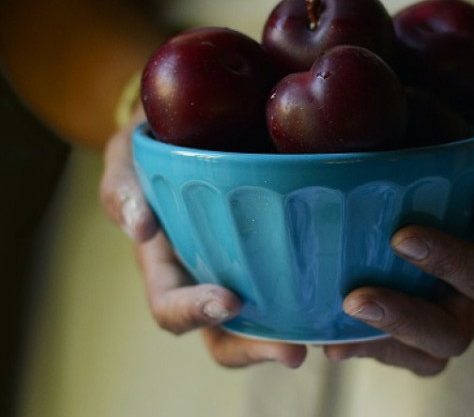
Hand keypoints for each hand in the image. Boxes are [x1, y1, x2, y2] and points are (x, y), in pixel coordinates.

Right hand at [100, 107, 307, 367]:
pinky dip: (319, 301)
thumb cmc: (155, 143)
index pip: (171, 308)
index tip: (229, 301)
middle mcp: (205, 280)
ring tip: (326, 342)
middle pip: (224, 336)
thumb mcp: (128, 157)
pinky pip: (297, 287)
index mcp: (165, 267)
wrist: (197, 121)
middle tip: (294, 352)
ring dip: (292, 337)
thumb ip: (123, 188)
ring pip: (265, 323)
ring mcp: (244, 271)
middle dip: (255, 349)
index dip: (196, 313)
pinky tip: (349, 298)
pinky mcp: (280, 255)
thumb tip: (140, 228)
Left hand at [322, 86, 473, 374]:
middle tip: (355, 301)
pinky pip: (404, 341)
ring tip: (331, 338)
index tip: (402, 237)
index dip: (448, 261)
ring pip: (429, 349)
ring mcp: (455, 294)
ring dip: (381, 343)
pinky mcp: (425, 294)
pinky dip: (368, 342)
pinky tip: (325, 334)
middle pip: (455, 330)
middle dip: (404, 319)